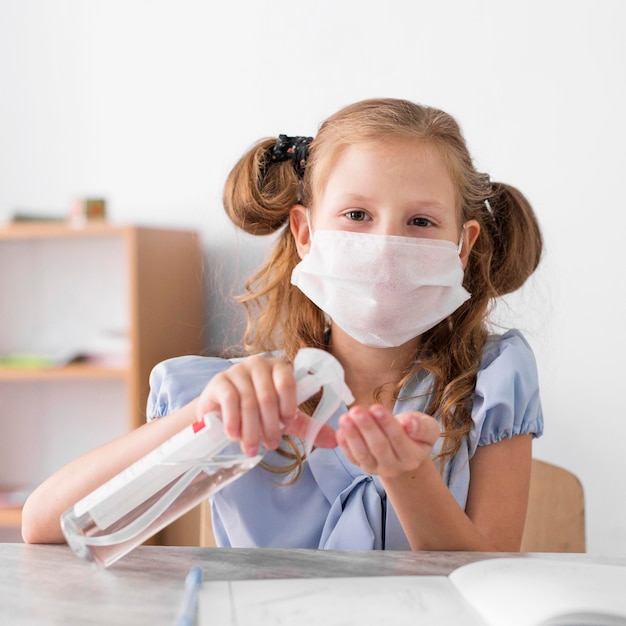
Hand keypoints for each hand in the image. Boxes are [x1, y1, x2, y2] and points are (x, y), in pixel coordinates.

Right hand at [196, 356, 336, 455]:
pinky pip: (230, 399)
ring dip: (252, 429)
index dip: (288, 406)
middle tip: (270, 445)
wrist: (222, 412)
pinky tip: (234, 435)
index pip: (288, 383)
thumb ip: (308, 427)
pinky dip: (233, 421)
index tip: (286, 425)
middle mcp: (258, 364)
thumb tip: (336, 441)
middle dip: (270, 426)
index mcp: (279, 368)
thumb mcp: (284, 419)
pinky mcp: (219, 380)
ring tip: (252, 449)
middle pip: (268, 397)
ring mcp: (237, 370)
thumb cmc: (258, 412)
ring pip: (249, 402)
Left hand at [335, 405, 439, 476]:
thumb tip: (409, 423)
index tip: (376, 408)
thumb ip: (422, 426)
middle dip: (366, 428)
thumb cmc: (415, 433)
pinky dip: (344, 445)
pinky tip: (339, 431)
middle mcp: (394, 466)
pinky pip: (352, 457)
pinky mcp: (361, 465)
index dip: (387, 424)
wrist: (404, 451)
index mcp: (413, 456)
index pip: (399, 439)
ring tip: (345, 418)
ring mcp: (376, 468)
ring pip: (363, 454)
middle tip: (356, 410)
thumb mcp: (427, 427)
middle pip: (379, 447)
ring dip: (352, 436)